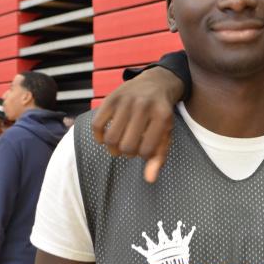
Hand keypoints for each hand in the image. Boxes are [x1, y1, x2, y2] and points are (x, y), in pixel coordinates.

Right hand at [92, 67, 182, 182]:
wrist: (156, 83)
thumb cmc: (161, 114)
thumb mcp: (166, 133)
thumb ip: (159, 156)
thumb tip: (150, 180)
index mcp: (162, 116)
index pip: (147, 151)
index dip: (144, 156)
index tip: (144, 150)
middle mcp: (143, 107)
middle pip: (127, 146)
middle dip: (127, 153)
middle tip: (129, 149)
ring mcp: (126, 101)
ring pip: (111, 138)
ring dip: (112, 148)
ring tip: (118, 146)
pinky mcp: (111, 98)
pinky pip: (96, 125)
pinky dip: (98, 137)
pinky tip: (104, 138)